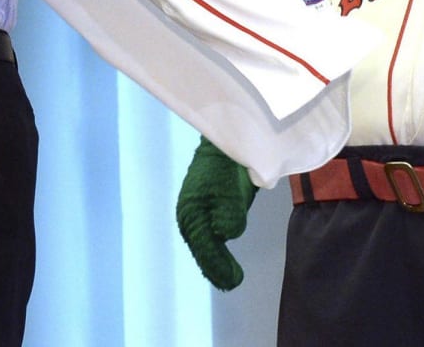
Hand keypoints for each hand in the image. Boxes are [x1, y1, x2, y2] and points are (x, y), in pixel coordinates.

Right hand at [175, 136, 257, 290]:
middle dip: (216, 267)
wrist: (227, 141)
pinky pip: (208, 234)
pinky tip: (223, 255)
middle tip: (233, 282)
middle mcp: (189, 214)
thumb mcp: (231, 192)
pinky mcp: (206, 206)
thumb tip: (225, 234)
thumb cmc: (227, 166)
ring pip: (204, 243)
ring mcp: (197, 210)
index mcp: (190, 212)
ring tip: (230, 277)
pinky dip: (215, 248)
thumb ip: (229, 215)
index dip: (218, 266)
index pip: (204, 247)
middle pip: (202, 248)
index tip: (233, 281)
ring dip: (216, 260)